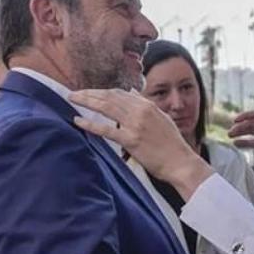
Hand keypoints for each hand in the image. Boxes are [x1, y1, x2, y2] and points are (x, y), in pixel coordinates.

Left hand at [70, 89, 213, 199]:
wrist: (180, 162)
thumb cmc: (172, 144)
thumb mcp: (161, 118)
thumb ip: (146, 106)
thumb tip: (133, 93)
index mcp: (148, 105)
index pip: (120, 93)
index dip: (102, 91)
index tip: (90, 93)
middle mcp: (141, 111)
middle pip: (109, 96)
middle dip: (90, 93)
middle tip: (74, 94)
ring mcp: (135, 125)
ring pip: (105, 107)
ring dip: (86, 101)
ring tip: (72, 99)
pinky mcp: (131, 140)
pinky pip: (106, 130)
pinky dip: (90, 124)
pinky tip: (78, 121)